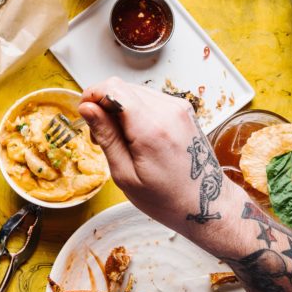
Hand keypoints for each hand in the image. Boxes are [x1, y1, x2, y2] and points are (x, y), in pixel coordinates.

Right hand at [80, 78, 237, 230]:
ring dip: (119, 109)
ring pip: (134, 91)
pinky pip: (149, 99)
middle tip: (101, 136)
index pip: (113, 88)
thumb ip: (106, 136)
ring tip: (120, 140)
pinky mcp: (183, 109)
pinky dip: (135, 111)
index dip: (92, 96)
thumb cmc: (167, 198)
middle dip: (103, 105)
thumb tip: (87, 108)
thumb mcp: (125, 175)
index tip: (84, 113)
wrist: (207, 204)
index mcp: (151, 128)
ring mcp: (179, 108)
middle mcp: (168, 111)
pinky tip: (136, 136)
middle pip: (122, 87)